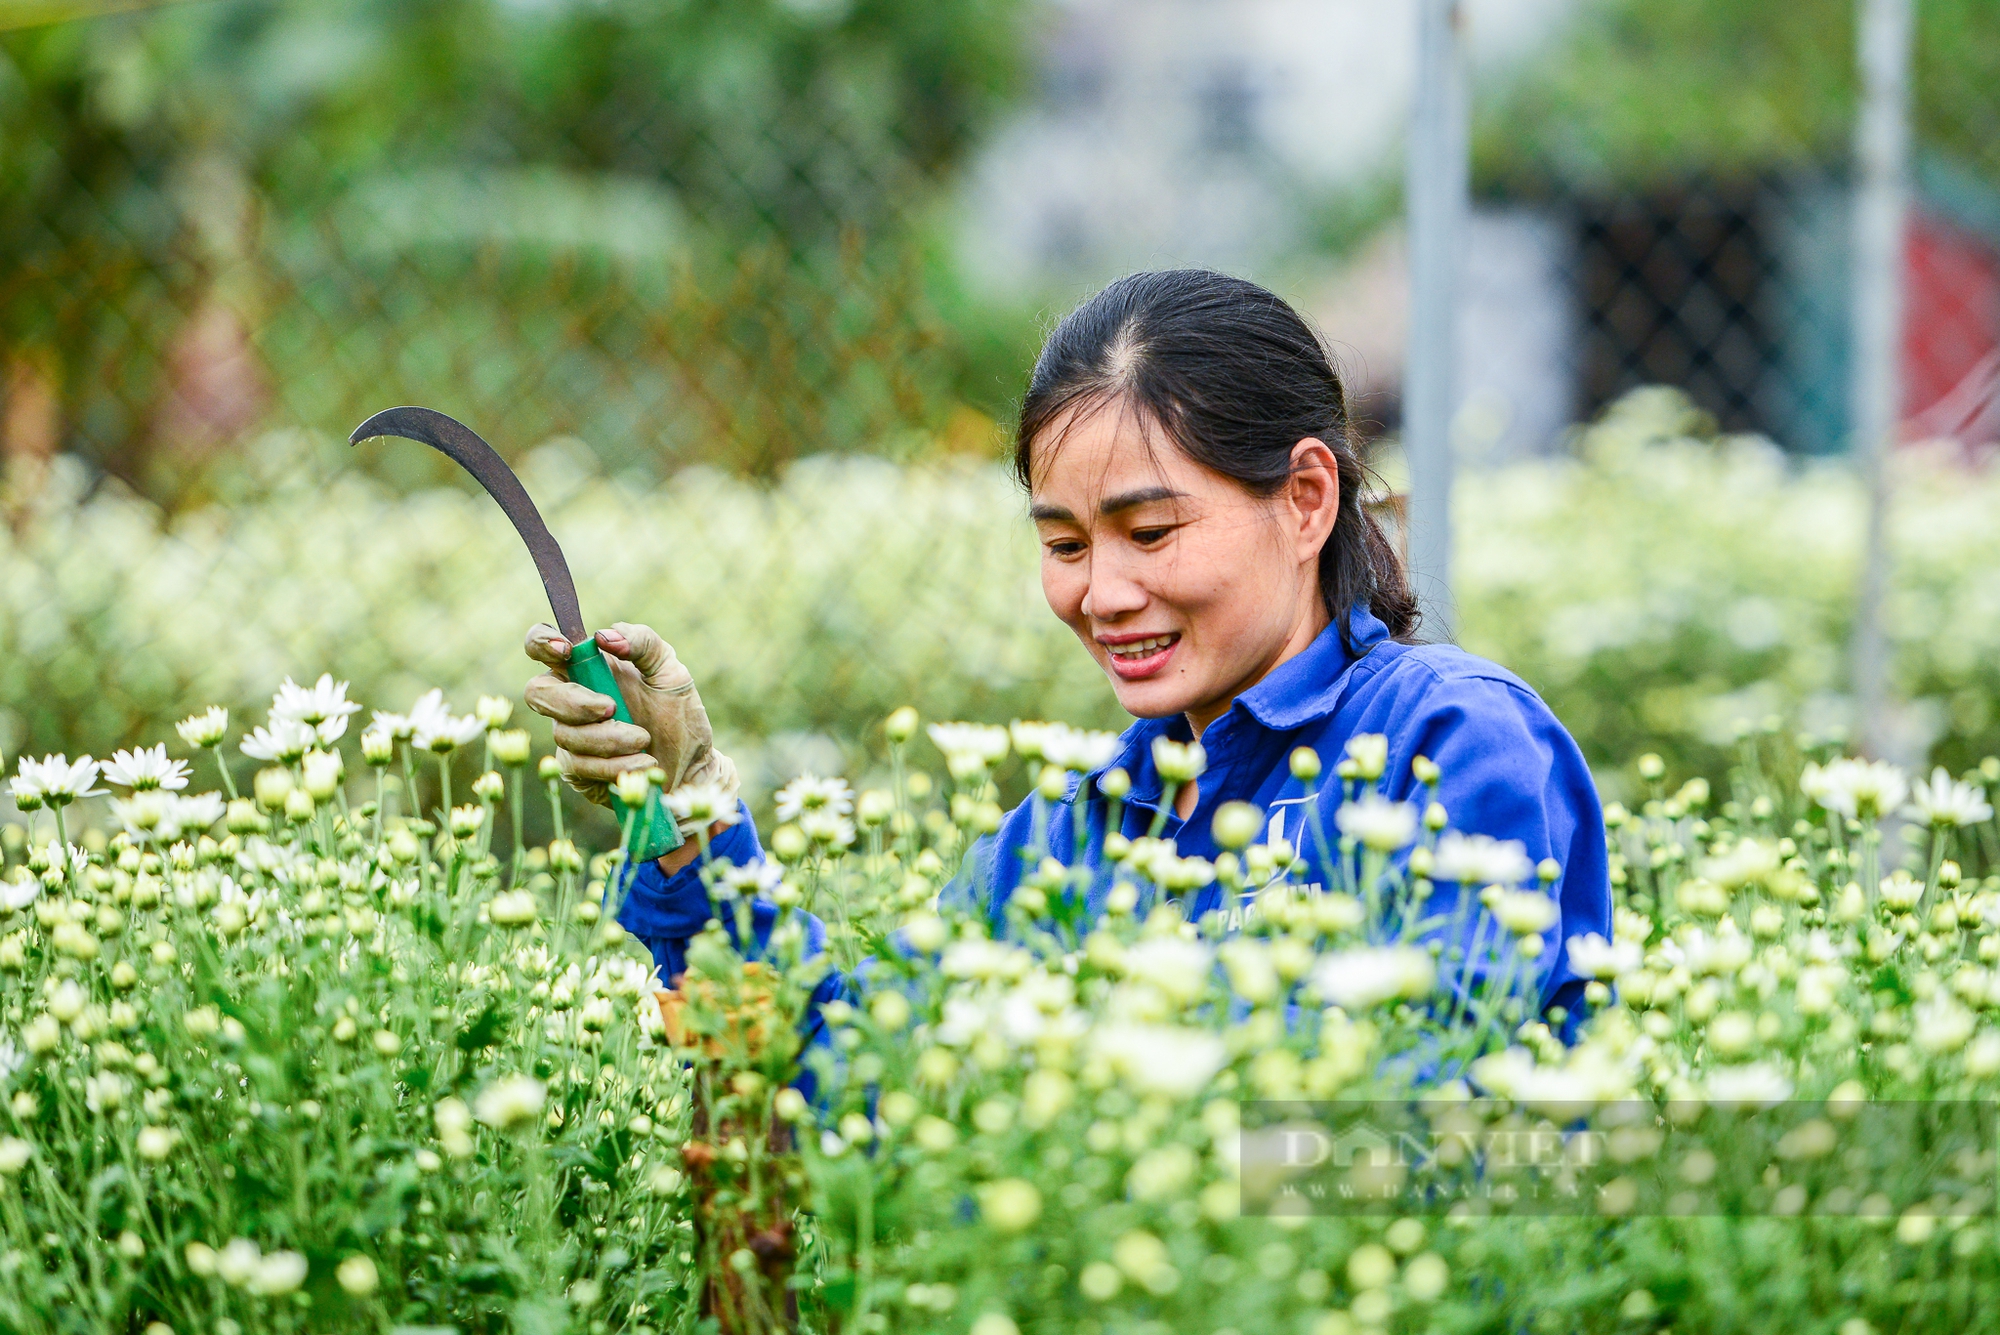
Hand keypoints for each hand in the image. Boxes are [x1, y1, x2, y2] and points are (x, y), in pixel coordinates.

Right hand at [522, 622, 738, 815]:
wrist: (690, 765)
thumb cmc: (677, 714)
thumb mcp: (670, 672)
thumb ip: (643, 642)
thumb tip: (603, 636)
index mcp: (586, 667)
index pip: (541, 644)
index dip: (541, 642)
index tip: (566, 651)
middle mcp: (569, 698)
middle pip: (537, 692)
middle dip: (574, 702)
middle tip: (612, 708)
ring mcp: (568, 734)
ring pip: (565, 734)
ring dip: (610, 738)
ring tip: (644, 740)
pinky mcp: (575, 770)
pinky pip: (579, 766)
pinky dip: (616, 764)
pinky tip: (642, 762)